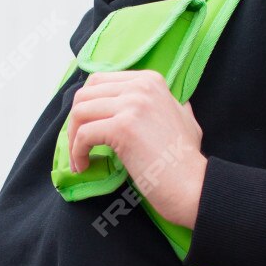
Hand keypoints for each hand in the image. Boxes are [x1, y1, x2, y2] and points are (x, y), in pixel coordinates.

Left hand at [65, 70, 208, 227]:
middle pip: (86, 94)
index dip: (87, 106)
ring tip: (79, 158)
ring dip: (72, 137)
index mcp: (150, 80)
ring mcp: (132, 105)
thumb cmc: (187, 160)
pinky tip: (84, 166)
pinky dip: (77, 152)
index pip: (100, 81)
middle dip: (75, 121)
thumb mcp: (184, 119)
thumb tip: (176, 104)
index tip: (86, 129)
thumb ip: (173, 106)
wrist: (193, 184)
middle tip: (78, 145)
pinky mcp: (122, 127)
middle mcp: (140, 86)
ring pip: (80, 112)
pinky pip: (84, 134)